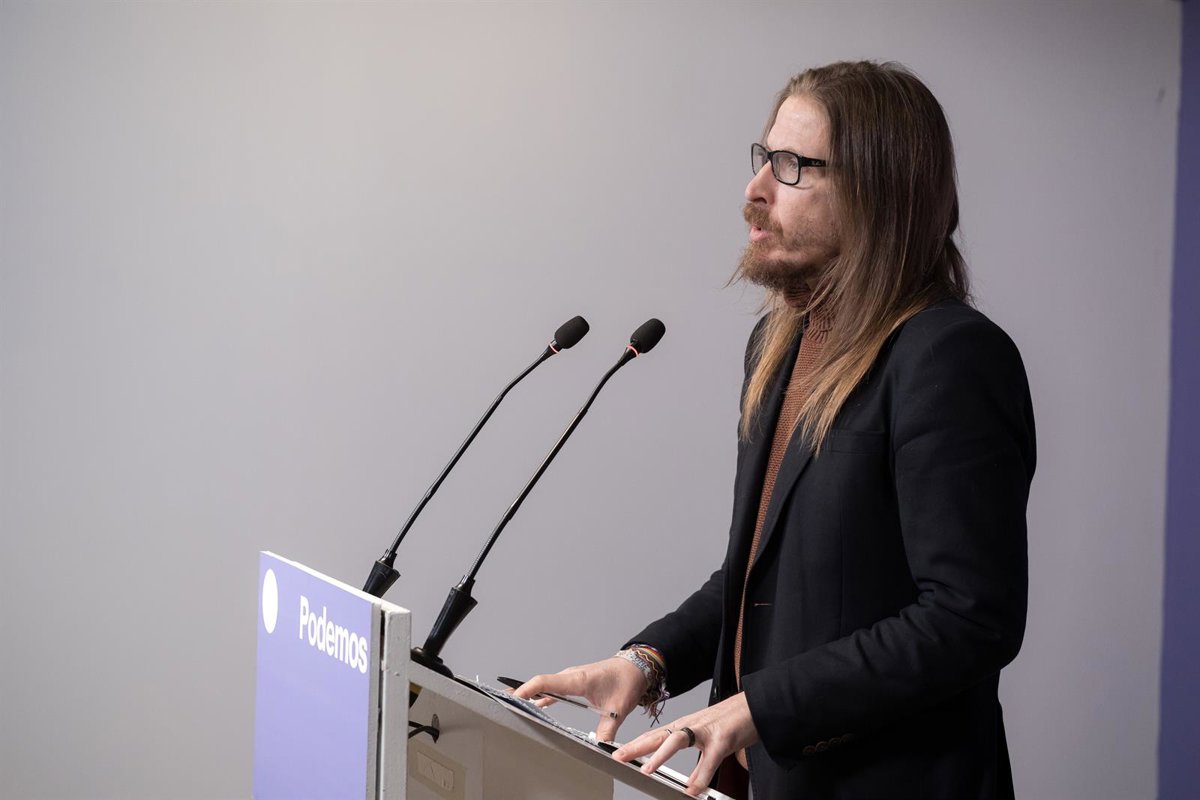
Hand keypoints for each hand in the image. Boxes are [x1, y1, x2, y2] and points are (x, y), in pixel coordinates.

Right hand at [514, 657, 648, 742]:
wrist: (636, 667)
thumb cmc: (627, 680)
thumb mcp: (618, 708)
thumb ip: (607, 730)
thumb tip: (600, 749)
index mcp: (578, 679)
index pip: (546, 682)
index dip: (527, 689)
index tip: (512, 698)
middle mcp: (571, 676)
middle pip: (539, 683)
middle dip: (520, 693)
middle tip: (501, 703)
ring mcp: (571, 678)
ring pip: (544, 685)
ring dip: (528, 694)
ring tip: (510, 704)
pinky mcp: (574, 683)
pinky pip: (552, 688)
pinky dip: (540, 695)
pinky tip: (531, 705)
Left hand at [612, 692, 758, 797]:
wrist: (756, 706)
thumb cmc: (732, 722)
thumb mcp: (709, 742)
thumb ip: (698, 762)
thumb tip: (690, 785)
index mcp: (686, 726)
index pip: (655, 735)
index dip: (636, 744)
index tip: (618, 752)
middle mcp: (692, 726)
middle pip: (658, 735)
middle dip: (637, 746)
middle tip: (618, 757)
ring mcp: (706, 731)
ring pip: (678, 740)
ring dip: (661, 755)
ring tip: (648, 770)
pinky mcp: (723, 739)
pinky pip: (709, 759)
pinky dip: (701, 775)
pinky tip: (694, 788)